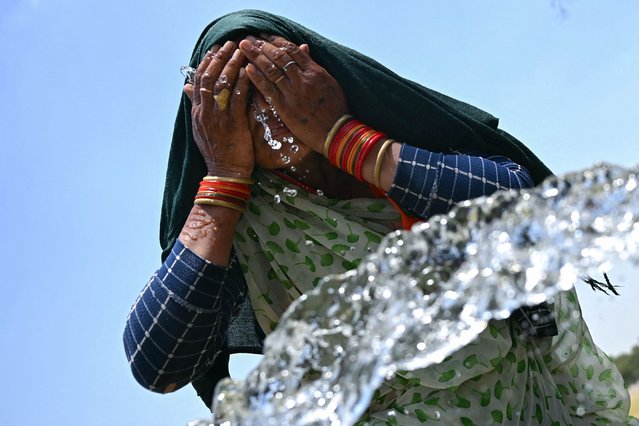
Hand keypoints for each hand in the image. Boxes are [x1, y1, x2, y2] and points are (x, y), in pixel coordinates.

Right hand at [184, 41, 253, 176]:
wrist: (225, 174)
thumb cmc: (218, 152)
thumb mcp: (201, 128)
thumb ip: (196, 106)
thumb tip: (187, 87)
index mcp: (198, 112)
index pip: (199, 81)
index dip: (207, 62)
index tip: (215, 49)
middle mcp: (205, 112)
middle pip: (209, 77)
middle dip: (219, 57)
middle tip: (230, 43)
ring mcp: (218, 117)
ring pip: (222, 84)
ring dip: (232, 64)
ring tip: (241, 50)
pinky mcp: (233, 124)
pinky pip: (237, 98)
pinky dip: (242, 82)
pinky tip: (249, 71)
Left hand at [239, 35, 348, 153]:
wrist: (337, 132)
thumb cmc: (336, 109)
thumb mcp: (330, 82)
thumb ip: (314, 65)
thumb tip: (303, 47)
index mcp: (315, 71)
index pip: (292, 50)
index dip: (276, 41)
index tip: (264, 36)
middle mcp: (303, 79)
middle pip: (279, 56)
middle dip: (262, 45)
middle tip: (249, 37)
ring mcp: (293, 93)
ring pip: (272, 70)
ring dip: (256, 56)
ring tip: (244, 47)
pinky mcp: (286, 108)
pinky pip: (268, 89)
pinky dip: (257, 78)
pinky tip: (248, 68)